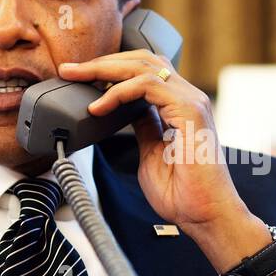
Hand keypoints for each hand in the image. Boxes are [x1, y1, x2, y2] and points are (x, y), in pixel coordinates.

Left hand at [57, 53, 275, 275]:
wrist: (205, 215)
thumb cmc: (183, 193)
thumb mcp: (150, 152)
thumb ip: (142, 127)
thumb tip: (125, 111)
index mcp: (180, 106)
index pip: (145, 71)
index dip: (112, 69)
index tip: (80, 77)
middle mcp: (188, 97)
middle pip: (142, 60)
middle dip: (103, 61)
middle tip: (70, 69)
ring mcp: (190, 101)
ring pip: (143, 65)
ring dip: (105, 68)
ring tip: (77, 76)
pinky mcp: (189, 110)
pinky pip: (147, 86)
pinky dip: (118, 92)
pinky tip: (99, 106)